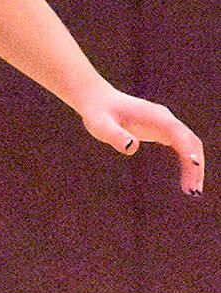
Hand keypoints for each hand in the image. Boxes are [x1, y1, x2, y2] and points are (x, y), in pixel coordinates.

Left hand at [79, 87, 204, 194]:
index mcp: (152, 115)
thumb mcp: (100, 125)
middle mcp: (163, 118)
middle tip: (193, 191)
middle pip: (189, 141)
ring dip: (194, 167)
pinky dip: (187, 163)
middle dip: (195, 164)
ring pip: (189, 145)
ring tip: (192, 191)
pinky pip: (182, 147)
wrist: (97, 101)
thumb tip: (132, 146)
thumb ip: (115, 135)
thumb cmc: (97, 112)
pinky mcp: (162, 130)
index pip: (177, 132)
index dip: (187, 148)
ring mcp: (165, 124)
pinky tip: (186, 181)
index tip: (193, 166)